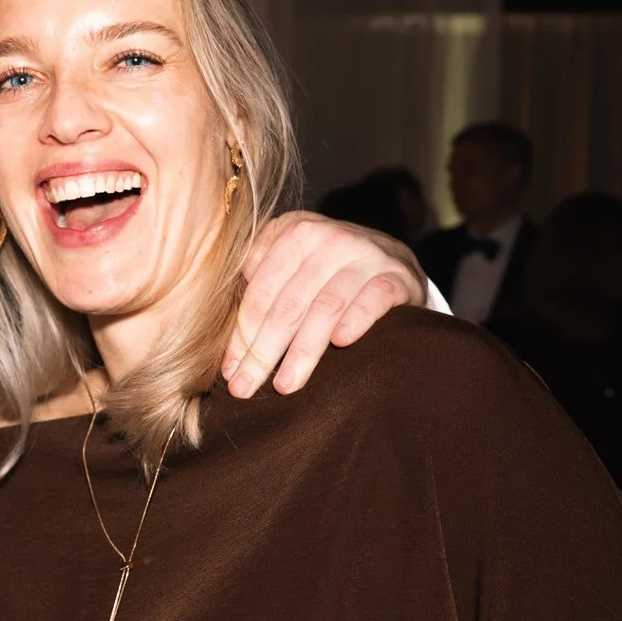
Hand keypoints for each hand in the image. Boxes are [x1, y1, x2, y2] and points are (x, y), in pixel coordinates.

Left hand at [223, 212, 426, 397]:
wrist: (393, 263)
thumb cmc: (330, 273)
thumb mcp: (294, 265)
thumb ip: (261, 283)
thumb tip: (224, 334)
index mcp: (295, 232)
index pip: (260, 291)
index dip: (241, 335)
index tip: (229, 372)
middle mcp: (330, 239)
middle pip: (288, 304)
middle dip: (263, 352)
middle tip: (246, 388)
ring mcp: (366, 255)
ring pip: (325, 307)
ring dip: (302, 351)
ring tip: (286, 385)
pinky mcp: (397, 275)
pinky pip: (372, 299)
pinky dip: (356, 320)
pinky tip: (341, 344)